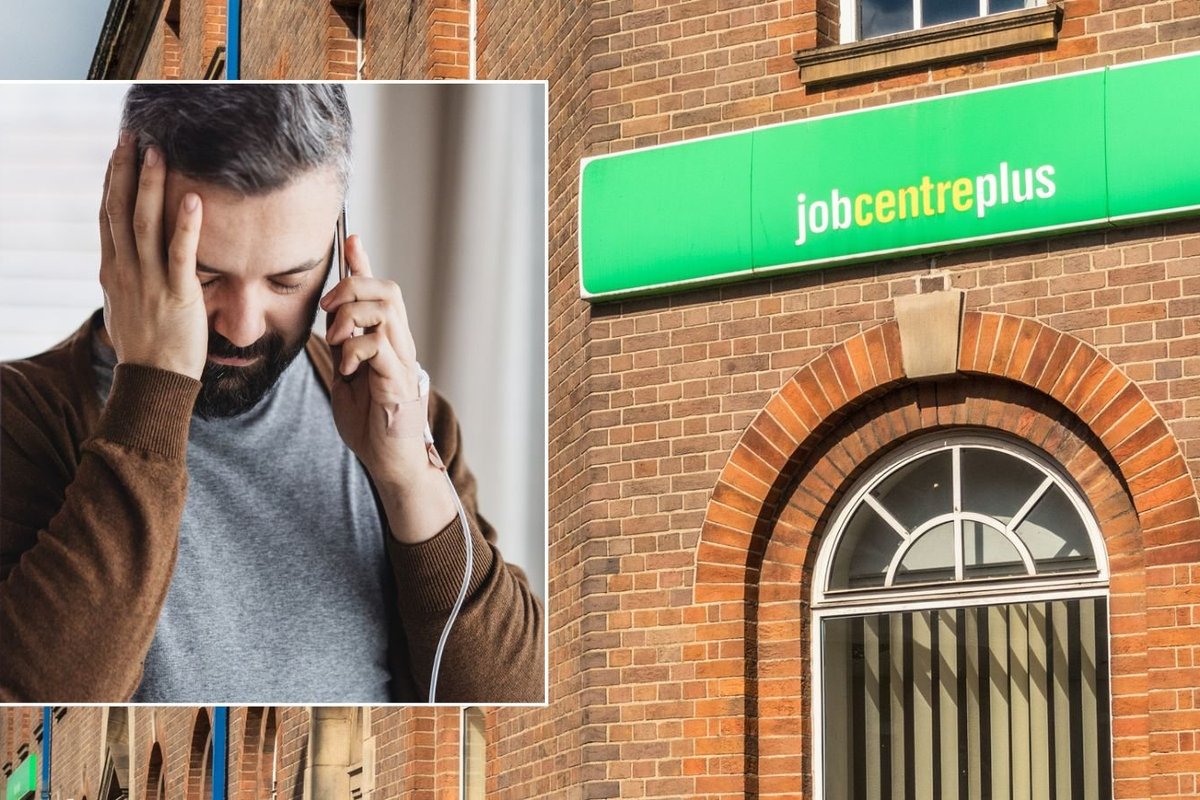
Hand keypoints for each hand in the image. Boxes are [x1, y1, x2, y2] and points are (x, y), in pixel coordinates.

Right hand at [99, 131, 207, 379]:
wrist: (155, 381)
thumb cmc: (148, 346)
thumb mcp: (127, 305)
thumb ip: (127, 276)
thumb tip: (124, 258)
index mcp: (112, 270)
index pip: (108, 215)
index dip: (112, 180)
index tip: (118, 150)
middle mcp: (125, 270)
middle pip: (119, 210)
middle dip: (125, 170)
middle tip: (133, 135)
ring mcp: (149, 281)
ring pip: (145, 223)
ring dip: (151, 185)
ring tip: (158, 151)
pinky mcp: (178, 294)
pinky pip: (181, 254)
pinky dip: (186, 225)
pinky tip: (193, 198)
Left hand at [321, 235, 455, 541]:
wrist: (389, 461)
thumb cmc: (369, 422)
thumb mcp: (346, 373)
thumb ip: (342, 344)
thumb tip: (331, 316)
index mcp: (386, 339)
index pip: (378, 290)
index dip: (363, 261)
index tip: (350, 237)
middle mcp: (400, 343)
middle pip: (386, 290)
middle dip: (352, 288)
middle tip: (328, 309)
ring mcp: (402, 360)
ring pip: (385, 311)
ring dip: (352, 317)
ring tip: (337, 341)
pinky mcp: (397, 380)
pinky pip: (380, 345)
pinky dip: (357, 348)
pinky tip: (348, 368)